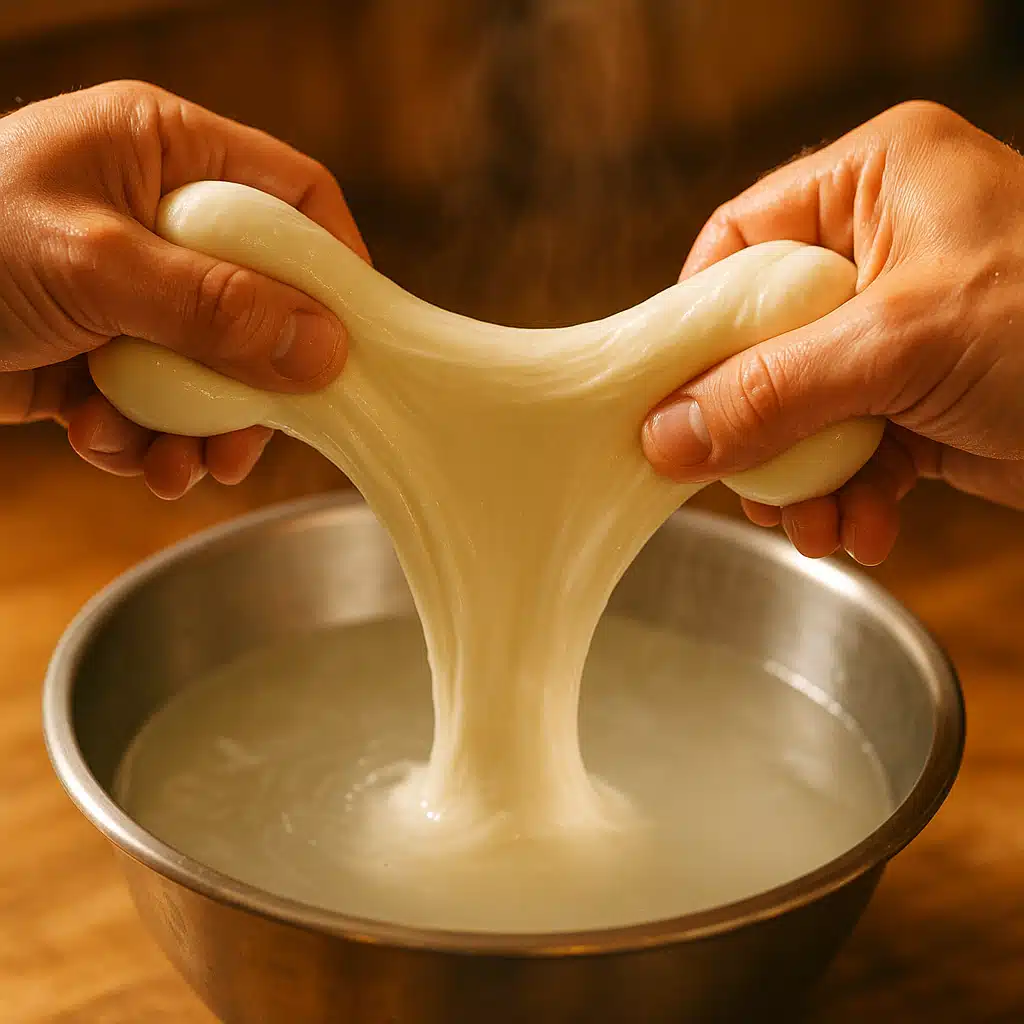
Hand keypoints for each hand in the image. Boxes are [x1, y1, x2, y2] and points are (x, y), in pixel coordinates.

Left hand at [0, 80, 367, 497]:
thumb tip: (324, 350)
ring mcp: (134, 290)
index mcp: (166, 155)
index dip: (336, 270)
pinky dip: (142, 436)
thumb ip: (214, 307)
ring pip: (214, 367)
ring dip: (200, 427)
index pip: (295, 200)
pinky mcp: (104, 350)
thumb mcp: (96, 265)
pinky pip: (159, 400)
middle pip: (262, 302)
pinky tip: (109, 445)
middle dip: (257, 382)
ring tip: (175, 466)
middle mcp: (160, 220)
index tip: (354, 343)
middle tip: (253, 438)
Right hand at [642, 100, 1023, 564]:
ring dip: (800, 478)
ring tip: (812, 524)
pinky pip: (852, 445)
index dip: (696, 322)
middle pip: (761, 340)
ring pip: (801, 405)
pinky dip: (850, 493)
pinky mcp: (922, 396)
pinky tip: (864, 527)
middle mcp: (881, 250)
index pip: (739, 243)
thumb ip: (772, 391)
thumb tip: (664, 434)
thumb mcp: (901, 346)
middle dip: (754, 425)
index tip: (666, 394)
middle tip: (742, 480)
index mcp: (874, 183)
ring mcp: (901, 328)